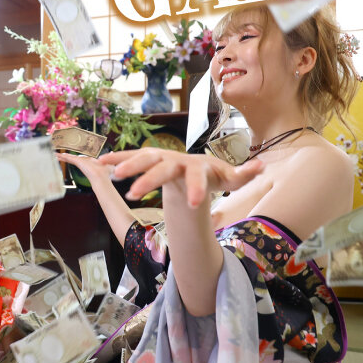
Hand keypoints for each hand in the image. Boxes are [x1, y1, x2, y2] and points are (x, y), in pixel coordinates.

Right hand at [55, 152, 115, 183]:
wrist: (101, 176)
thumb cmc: (104, 171)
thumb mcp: (107, 161)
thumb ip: (109, 156)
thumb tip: (112, 152)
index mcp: (87, 162)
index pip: (78, 159)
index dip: (73, 157)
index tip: (69, 156)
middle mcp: (82, 162)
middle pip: (71, 158)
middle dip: (65, 156)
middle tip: (58, 155)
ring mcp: (79, 162)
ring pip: (68, 158)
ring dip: (61, 156)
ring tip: (54, 154)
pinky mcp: (77, 162)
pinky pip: (68, 158)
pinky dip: (62, 156)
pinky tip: (56, 155)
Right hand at [99, 148, 263, 207]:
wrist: (197, 166)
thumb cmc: (214, 175)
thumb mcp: (230, 178)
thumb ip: (244, 174)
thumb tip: (262, 166)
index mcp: (197, 166)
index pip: (197, 176)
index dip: (197, 189)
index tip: (194, 204)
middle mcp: (177, 159)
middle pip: (162, 167)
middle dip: (148, 179)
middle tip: (134, 194)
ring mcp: (161, 157)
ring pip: (143, 159)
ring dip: (128, 165)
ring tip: (114, 176)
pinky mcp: (149, 160)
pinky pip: (131, 158)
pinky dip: (116, 159)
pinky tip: (99, 164)